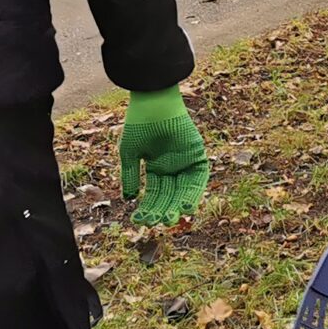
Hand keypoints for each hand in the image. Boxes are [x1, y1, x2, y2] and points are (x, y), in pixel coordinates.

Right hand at [120, 86, 210, 226]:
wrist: (154, 104)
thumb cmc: (139, 125)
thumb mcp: (130, 153)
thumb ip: (130, 176)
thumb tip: (129, 199)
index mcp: (156, 167)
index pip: (154, 194)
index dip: (148, 208)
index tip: (140, 221)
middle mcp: (172, 167)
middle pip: (169, 196)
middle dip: (163, 210)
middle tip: (157, 223)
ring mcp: (185, 162)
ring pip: (183, 191)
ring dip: (178, 206)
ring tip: (171, 219)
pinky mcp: (197, 156)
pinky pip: (198, 180)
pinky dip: (193, 193)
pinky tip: (185, 206)